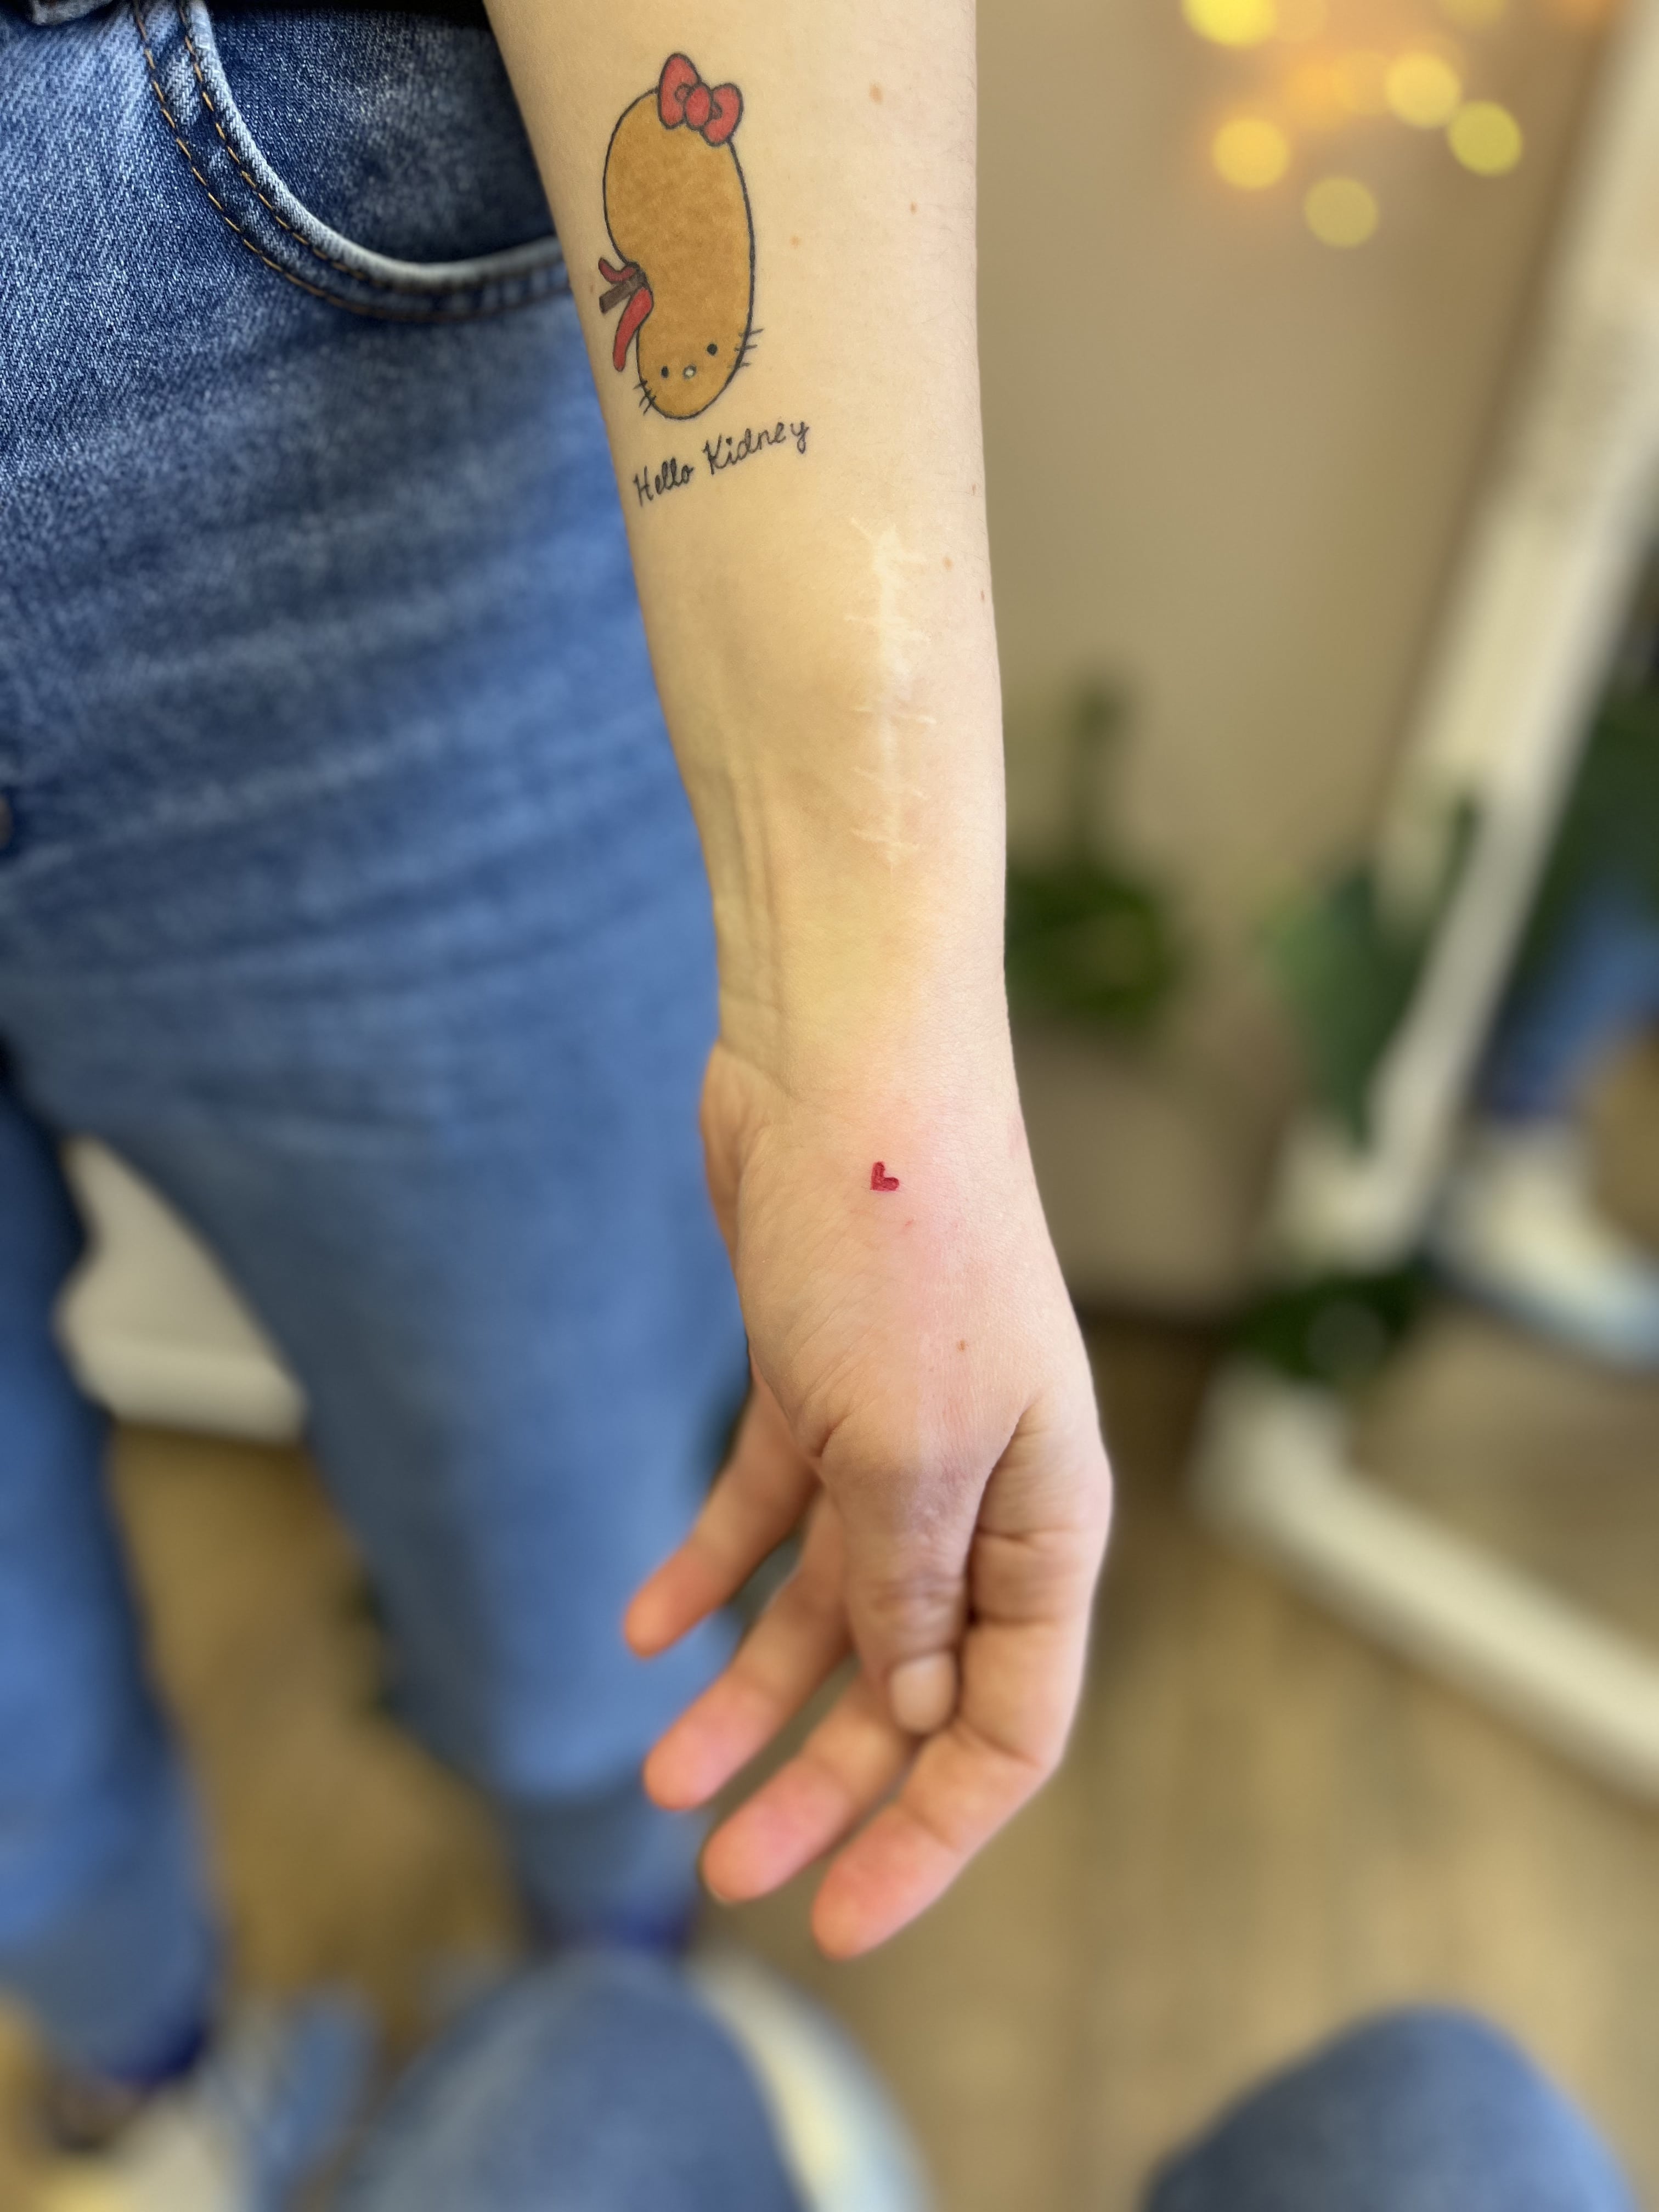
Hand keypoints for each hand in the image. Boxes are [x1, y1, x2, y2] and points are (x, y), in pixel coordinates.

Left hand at [624, 1037, 1112, 1956]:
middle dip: (826, 1782)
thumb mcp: (908, 1455)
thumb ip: (910, 1595)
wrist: (843, 1069)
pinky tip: (645, 1630)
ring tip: (660, 1775)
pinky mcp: (812, 1389)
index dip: (934, 1830)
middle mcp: (981, 1494)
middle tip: (727, 1871)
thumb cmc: (903, 1251)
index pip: (1010, 1720)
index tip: (842, 1917)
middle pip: (909, 1682)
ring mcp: (894, 1441)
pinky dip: (709, 1573)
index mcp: (1047, 1521)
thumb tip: (911, 1714)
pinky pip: (762, 1514)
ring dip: (750, 1696)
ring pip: (828, 1612)